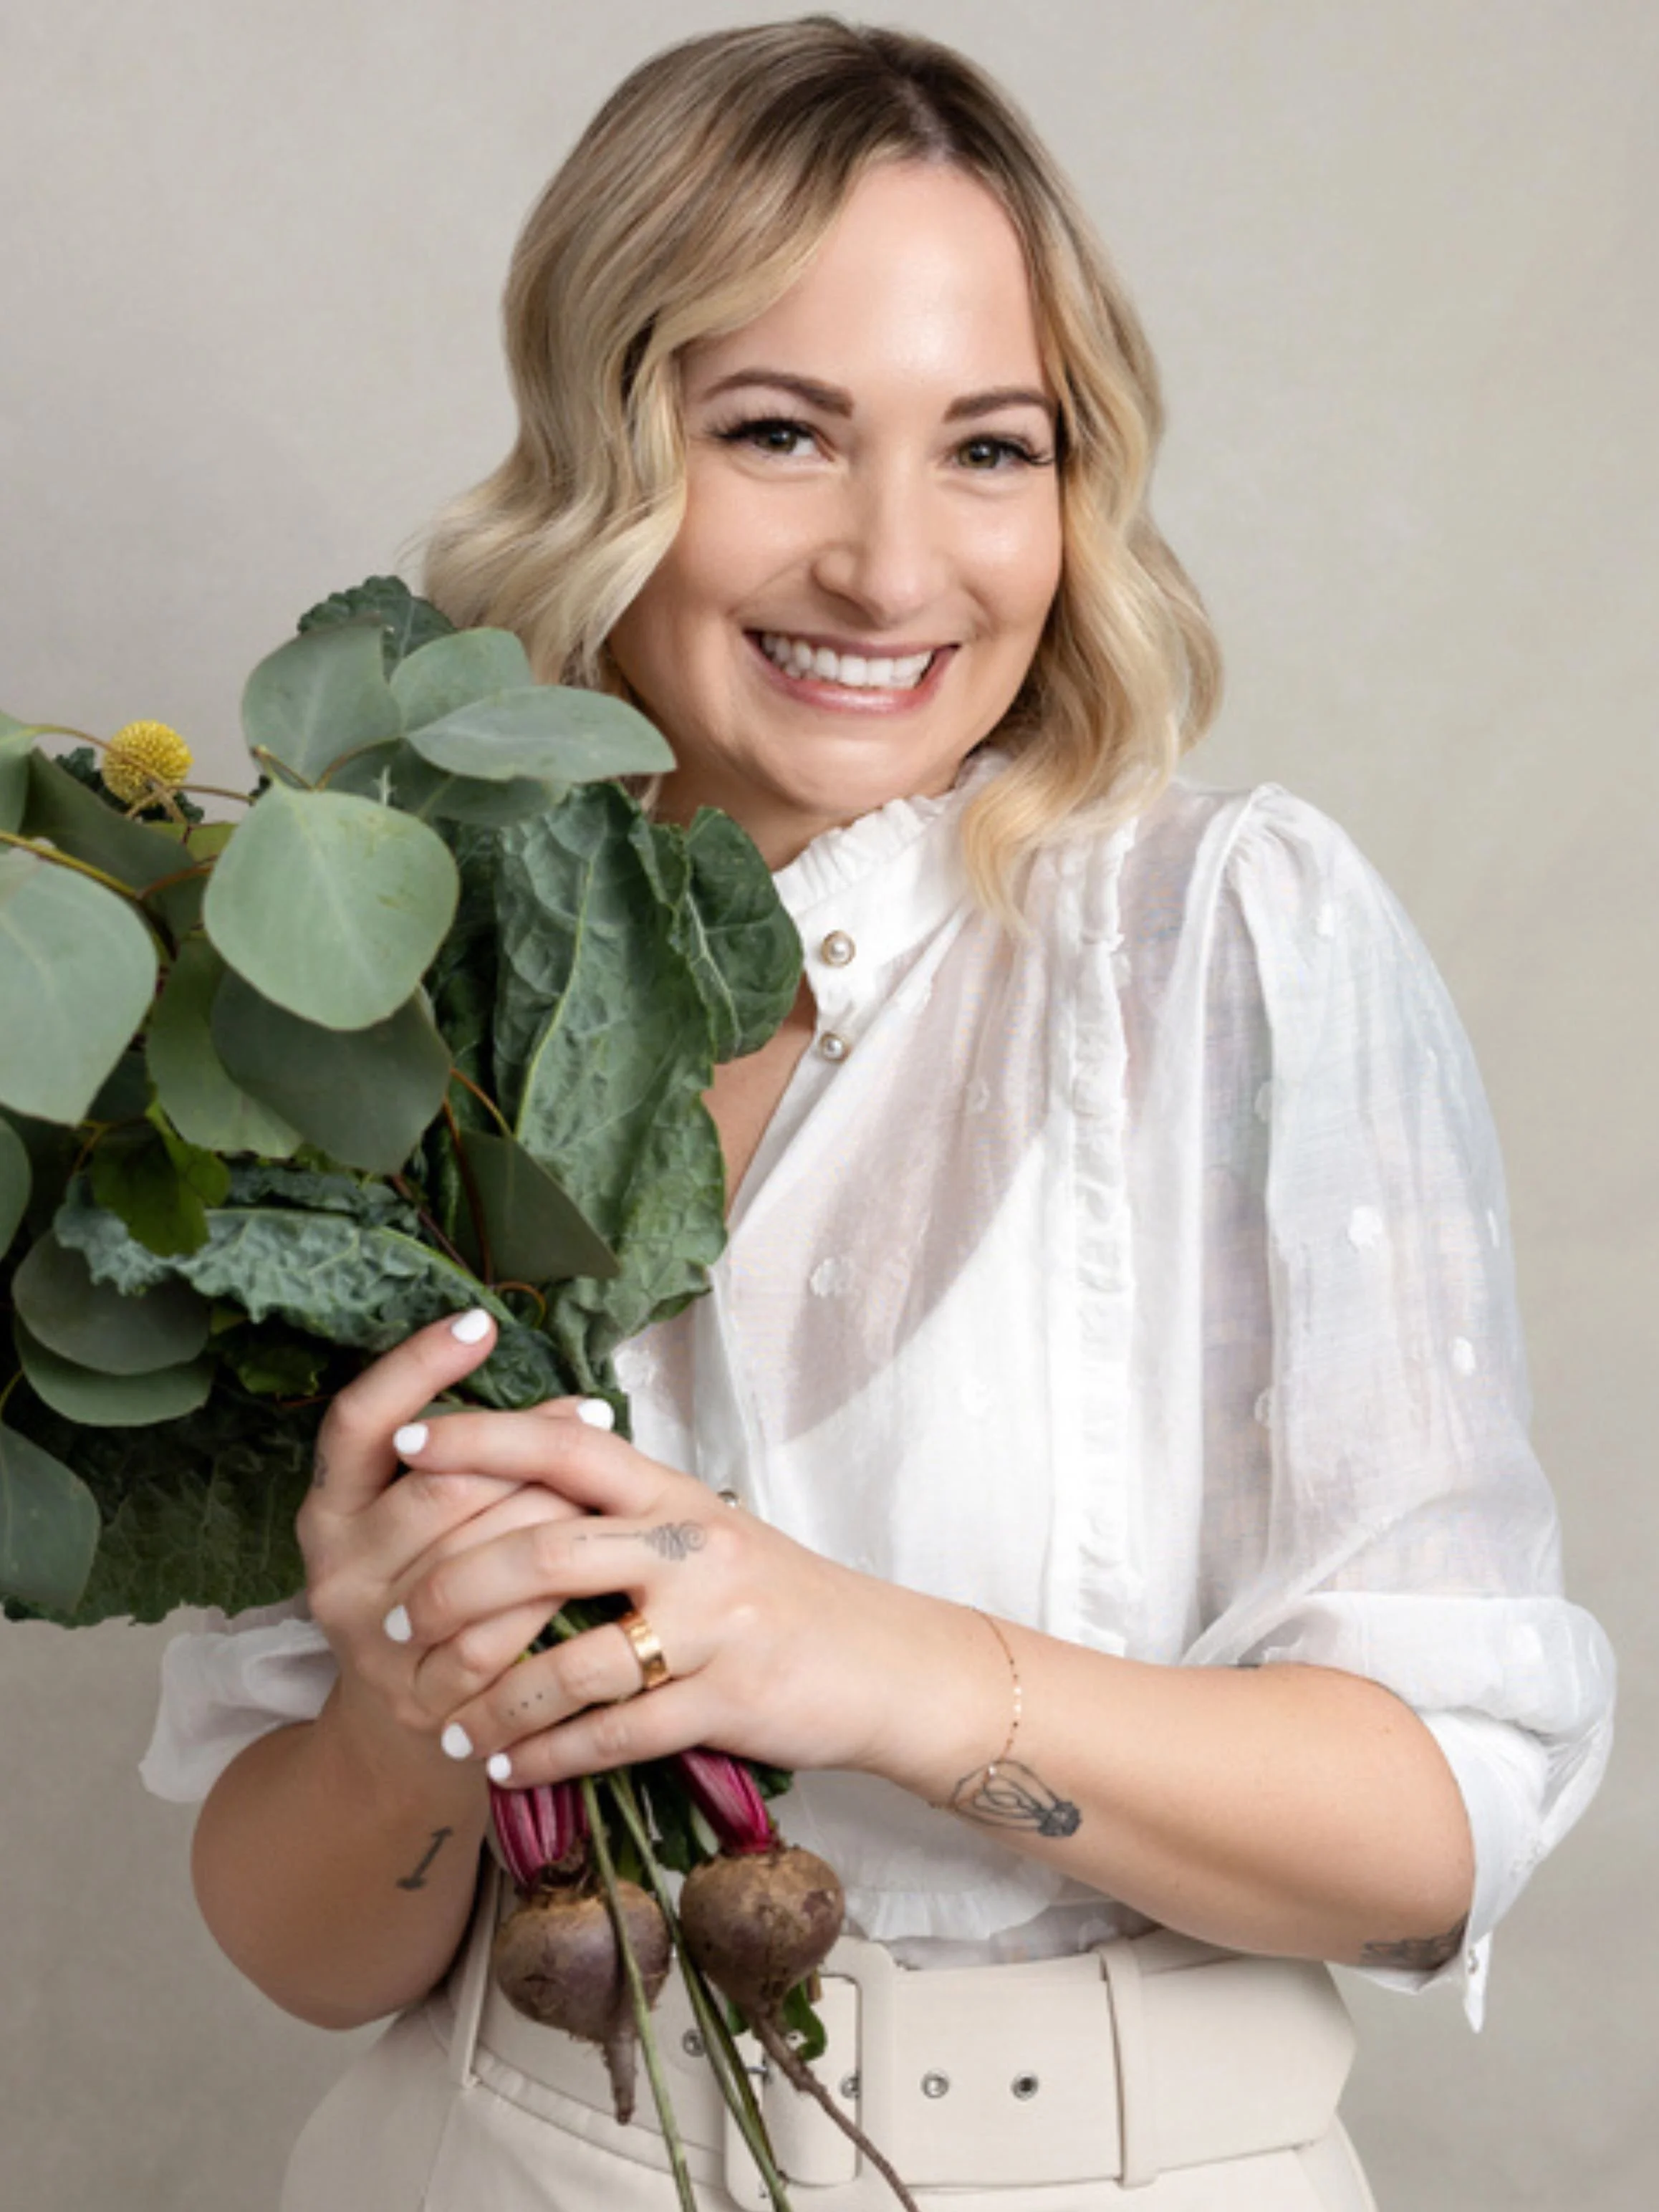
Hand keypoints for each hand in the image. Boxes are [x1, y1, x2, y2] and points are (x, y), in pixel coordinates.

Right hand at [295, 1309, 602, 1780]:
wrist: (410, 1734)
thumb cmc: (441, 1596)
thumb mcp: (423, 1527)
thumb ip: (468, 1466)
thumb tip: (568, 1404)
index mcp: (330, 1513)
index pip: (357, 1423)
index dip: (414, 1366)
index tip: (479, 1321)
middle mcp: (337, 1571)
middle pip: (441, 1488)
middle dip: (526, 1452)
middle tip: (592, 1419)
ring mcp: (373, 1642)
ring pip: (477, 1562)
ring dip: (553, 1523)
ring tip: (609, 1495)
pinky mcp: (418, 1700)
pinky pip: (499, 1640)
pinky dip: (552, 1609)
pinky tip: (594, 1586)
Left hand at [375, 1406, 968, 1793]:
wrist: (883, 1662)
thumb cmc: (773, 1594)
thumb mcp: (702, 1530)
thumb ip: (619, 1510)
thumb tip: (514, 1478)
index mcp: (676, 1493)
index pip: (566, 1445)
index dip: (482, 1440)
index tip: (406, 1442)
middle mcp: (691, 1546)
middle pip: (545, 1551)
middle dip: (451, 1591)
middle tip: (395, 1623)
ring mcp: (711, 1625)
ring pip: (569, 1661)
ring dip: (493, 1701)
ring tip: (448, 1725)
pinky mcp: (725, 1701)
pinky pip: (613, 1735)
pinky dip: (548, 1756)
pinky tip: (509, 1767)